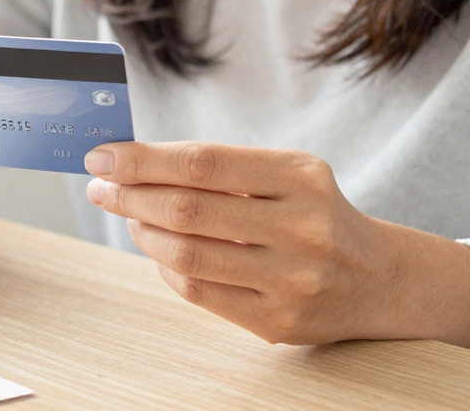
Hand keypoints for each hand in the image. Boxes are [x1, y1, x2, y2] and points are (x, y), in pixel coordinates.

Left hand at [84, 141, 469, 345]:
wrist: (377, 278)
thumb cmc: (311, 213)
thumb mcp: (283, 173)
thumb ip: (217, 167)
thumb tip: (130, 162)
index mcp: (299, 177)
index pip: (201, 163)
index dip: (141, 160)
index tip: (102, 156)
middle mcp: (301, 228)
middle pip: (187, 209)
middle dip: (129, 196)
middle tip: (101, 187)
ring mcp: (291, 280)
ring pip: (186, 255)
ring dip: (143, 232)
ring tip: (131, 217)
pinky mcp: (278, 321)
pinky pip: (198, 291)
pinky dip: (167, 267)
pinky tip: (161, 251)